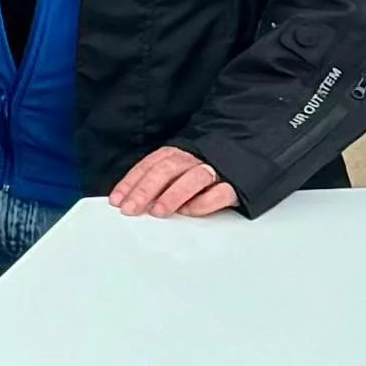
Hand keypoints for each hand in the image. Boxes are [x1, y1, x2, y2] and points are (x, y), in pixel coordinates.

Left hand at [111, 146, 240, 218]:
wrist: (248, 157)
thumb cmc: (205, 170)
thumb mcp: (179, 169)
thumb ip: (158, 180)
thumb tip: (129, 199)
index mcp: (176, 154)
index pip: (149, 166)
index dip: (131, 182)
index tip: (117, 200)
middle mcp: (194, 159)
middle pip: (166, 171)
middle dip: (145, 190)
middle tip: (130, 208)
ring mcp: (216, 171)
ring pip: (192, 179)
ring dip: (172, 195)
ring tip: (158, 211)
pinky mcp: (236, 185)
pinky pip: (220, 193)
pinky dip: (203, 203)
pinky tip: (189, 212)